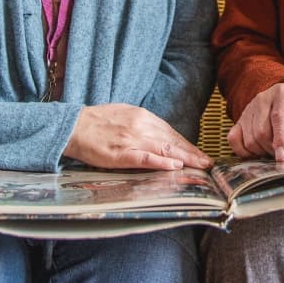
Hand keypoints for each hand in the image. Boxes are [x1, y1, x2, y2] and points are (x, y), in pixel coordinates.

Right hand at [64, 104, 211, 170]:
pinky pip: (145, 158)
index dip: (187, 144)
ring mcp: (132, 140)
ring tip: (200, 166)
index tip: (200, 154)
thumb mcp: (124, 115)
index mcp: (142, 116)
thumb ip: (142, 124)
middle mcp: (141, 126)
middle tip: (209, 163)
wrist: (74, 126)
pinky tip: (174, 166)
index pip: (171, 133)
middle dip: (192, 153)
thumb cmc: (97, 121)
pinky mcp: (121, 154)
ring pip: (164, 149)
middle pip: (172, 141)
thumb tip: (159, 135)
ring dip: (185, 158)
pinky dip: (161, 162)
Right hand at [228, 83, 283, 161]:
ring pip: (250, 139)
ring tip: (278, 147)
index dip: (280, 138)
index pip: (279, 117)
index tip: (282, 157)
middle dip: (275, 149)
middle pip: (262, 132)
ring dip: (264, 152)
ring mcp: (250, 108)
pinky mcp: (241, 119)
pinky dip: (246, 152)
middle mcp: (264, 98)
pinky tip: (261, 149)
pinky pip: (235, 140)